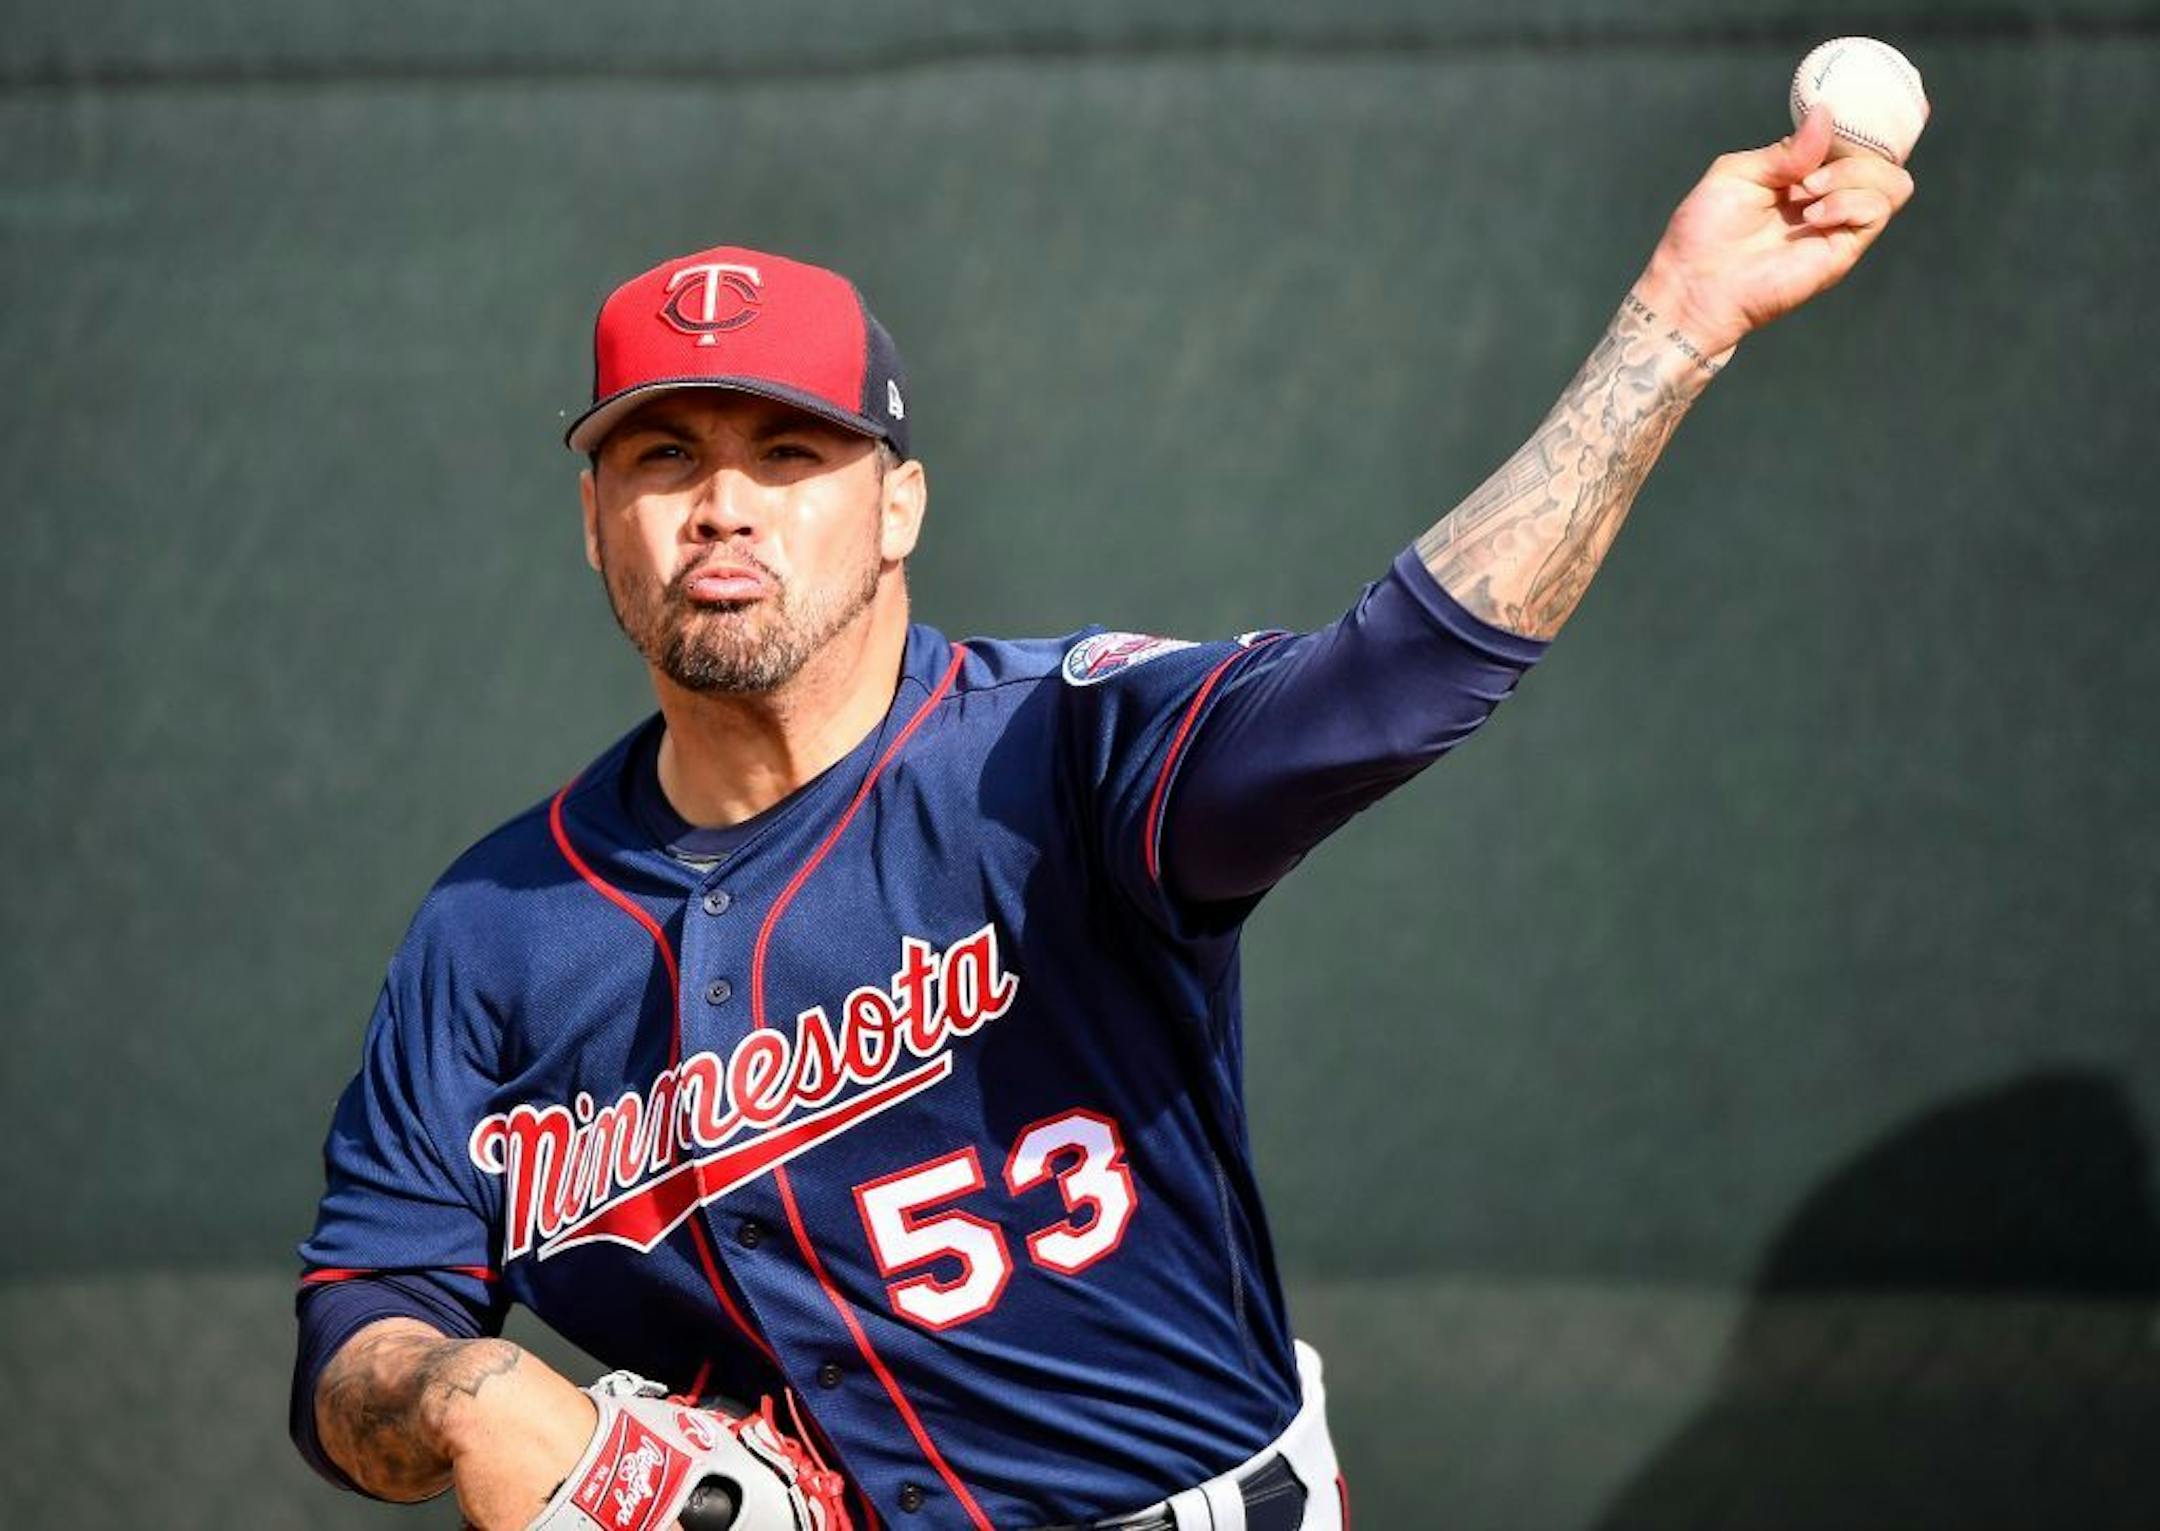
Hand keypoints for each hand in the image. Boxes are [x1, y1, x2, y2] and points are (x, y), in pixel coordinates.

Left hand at [1635, 105, 1915, 358]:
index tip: (1848, 110)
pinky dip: (1849, 202)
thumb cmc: (1704, 233)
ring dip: (1854, 174)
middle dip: (1858, 148)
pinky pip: (1877, 211)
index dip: (1861, 124)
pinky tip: (1812, 214)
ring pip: (1893, 182)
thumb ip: (1785, 150)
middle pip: (1884, 157)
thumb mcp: (1737, 172)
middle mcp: (1828, 198)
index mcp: (1805, 175)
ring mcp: (1838, 226)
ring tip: (1809, 191)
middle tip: (1811, 168)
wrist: (1693, 285)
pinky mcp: (1841, 252)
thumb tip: (1825, 113)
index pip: (1856, 142)